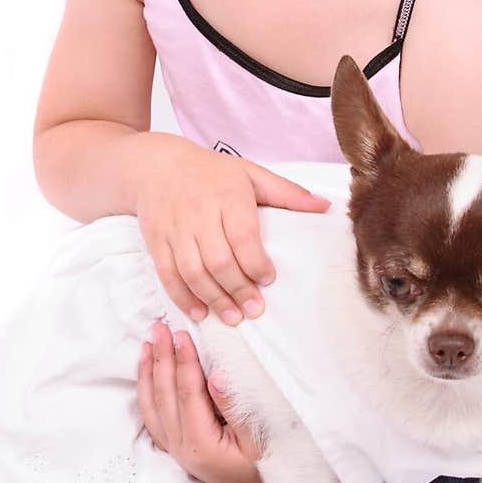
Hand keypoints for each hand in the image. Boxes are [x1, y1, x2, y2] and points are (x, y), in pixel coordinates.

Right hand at [133, 134, 331, 326]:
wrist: (156, 165)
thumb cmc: (211, 172)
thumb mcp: (250, 173)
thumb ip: (287, 193)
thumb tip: (325, 206)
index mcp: (227, 194)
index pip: (243, 235)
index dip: (256, 262)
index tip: (269, 279)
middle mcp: (199, 212)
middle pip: (218, 259)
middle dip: (238, 288)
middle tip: (255, 309)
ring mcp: (175, 228)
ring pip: (192, 271)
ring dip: (213, 298)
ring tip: (232, 317)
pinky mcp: (156, 241)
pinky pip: (167, 274)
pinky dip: (182, 297)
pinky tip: (200, 312)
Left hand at [137, 321, 344, 482]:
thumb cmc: (274, 469)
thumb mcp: (262, 438)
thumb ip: (237, 406)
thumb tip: (217, 374)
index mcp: (201, 446)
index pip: (186, 393)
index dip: (183, 361)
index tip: (181, 333)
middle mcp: (183, 450)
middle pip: (164, 396)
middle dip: (160, 359)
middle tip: (157, 328)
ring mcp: (179, 453)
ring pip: (153, 407)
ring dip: (149, 374)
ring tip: (146, 345)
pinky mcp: (182, 452)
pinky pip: (155, 419)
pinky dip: (149, 394)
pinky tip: (149, 376)